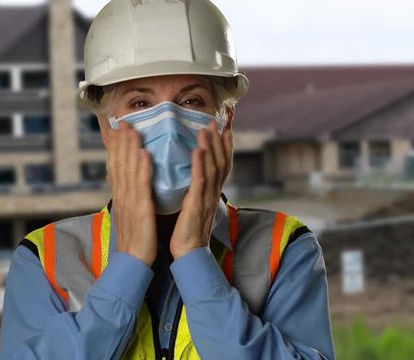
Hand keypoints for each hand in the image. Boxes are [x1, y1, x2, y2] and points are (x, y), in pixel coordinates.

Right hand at [106, 121, 156, 265]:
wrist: (132, 261)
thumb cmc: (135, 239)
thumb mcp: (129, 214)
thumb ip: (128, 197)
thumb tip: (127, 184)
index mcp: (121, 196)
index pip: (115, 167)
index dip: (115, 148)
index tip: (116, 130)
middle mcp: (122, 195)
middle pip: (119, 164)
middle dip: (120, 142)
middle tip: (122, 122)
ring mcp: (130, 201)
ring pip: (128, 169)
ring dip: (130, 148)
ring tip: (132, 130)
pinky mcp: (140, 209)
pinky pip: (141, 185)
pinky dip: (142, 167)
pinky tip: (144, 153)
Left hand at [170, 120, 232, 258]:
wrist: (189, 253)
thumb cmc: (188, 232)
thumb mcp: (194, 206)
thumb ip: (195, 191)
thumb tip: (191, 177)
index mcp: (212, 193)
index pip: (223, 166)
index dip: (225, 147)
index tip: (225, 130)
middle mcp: (213, 193)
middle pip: (221, 162)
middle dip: (220, 140)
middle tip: (218, 121)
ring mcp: (207, 198)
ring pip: (213, 168)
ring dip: (211, 146)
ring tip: (207, 129)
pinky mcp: (197, 204)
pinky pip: (200, 181)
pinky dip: (200, 165)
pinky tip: (198, 150)